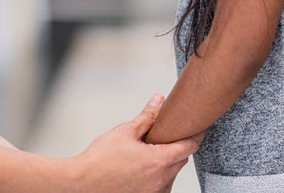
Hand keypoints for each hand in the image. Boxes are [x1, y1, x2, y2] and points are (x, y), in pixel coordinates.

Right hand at [70, 94, 197, 192]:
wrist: (83, 183)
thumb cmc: (101, 158)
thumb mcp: (125, 131)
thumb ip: (146, 116)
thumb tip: (159, 100)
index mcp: (158, 161)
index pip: (188, 147)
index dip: (196, 134)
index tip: (200, 126)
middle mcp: (160, 179)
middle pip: (182, 160)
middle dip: (182, 145)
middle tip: (176, 131)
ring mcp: (153, 190)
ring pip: (172, 172)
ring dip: (171, 159)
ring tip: (159, 145)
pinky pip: (162, 182)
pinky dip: (161, 171)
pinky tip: (149, 162)